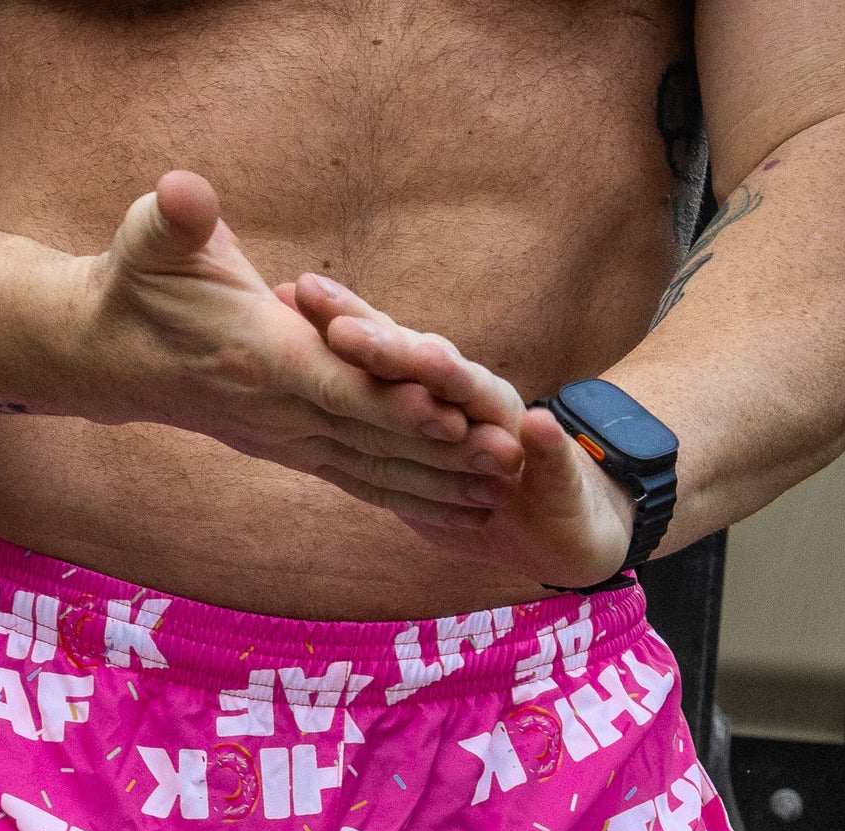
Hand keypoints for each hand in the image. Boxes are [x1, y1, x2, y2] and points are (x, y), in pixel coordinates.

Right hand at [78, 171, 524, 505]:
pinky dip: (407, 497)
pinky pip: (357, 480)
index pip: (333, 382)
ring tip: (500, 494)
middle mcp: (277, 411)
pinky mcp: (292, 450)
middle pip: (370, 437)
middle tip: (508, 459)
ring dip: (436, 483)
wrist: (105, 357)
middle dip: (441, 452)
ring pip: (371, 468)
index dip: (390, 398)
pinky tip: (456, 511)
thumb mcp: (147, 240)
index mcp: (258, 358)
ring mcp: (285, 438)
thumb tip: (180, 193)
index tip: (449, 409)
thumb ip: (172, 219)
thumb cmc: (136, 285)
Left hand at [291, 274, 635, 588]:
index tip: (293, 291)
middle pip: (422, 362)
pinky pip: (552, 458)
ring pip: (480, 397)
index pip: (380, 347)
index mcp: (427, 393)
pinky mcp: (558, 473)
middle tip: (342, 329)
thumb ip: (357, 410)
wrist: (555, 526)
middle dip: (384, 344)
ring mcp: (514, 431)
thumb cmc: (465, 485)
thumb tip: (286, 372)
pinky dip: (546, 443)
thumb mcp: (402, 456)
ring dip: (455, 380)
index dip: (340, 320)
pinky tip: (537, 428)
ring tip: (429, 361)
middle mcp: (469, 400)